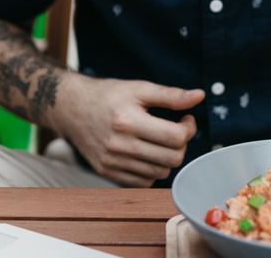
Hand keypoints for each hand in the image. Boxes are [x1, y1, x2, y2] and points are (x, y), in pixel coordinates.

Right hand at [53, 73, 203, 186]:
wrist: (71, 108)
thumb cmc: (107, 95)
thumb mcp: (139, 88)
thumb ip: (170, 95)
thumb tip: (199, 96)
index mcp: (128, 121)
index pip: (175, 137)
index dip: (189, 128)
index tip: (185, 119)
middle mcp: (119, 145)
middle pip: (171, 158)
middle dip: (182, 144)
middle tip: (176, 130)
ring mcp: (112, 162)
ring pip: (160, 173)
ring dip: (168, 158)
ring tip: (161, 141)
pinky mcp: (107, 172)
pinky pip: (143, 182)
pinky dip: (152, 170)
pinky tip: (147, 152)